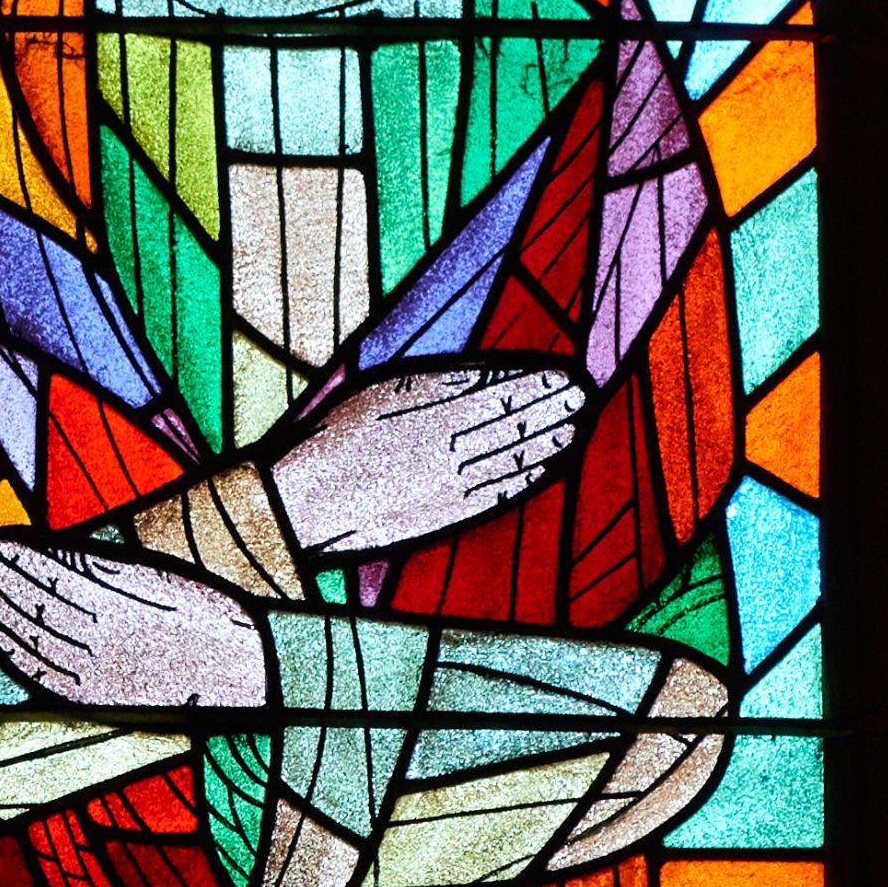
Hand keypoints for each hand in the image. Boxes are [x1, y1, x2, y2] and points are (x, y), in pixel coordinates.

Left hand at [0, 531, 267, 716]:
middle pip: (38, 607)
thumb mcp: (161, 581)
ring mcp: (97, 672)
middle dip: (2, 583)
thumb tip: (59, 552)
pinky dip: (19, 657)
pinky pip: (47, 678)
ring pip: (36, 640)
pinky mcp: (99, 698)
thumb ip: (107, 568)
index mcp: (121, 606)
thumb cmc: (207, 620)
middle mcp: (103, 640)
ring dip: (2, 615)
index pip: (52, 579)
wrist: (245, 678)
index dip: (17, 562)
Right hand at [269, 360, 585, 557]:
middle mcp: (448, 445)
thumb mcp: (382, 391)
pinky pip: (497, 492)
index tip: (565, 373)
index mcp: (430, 410)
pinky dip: (527, 477)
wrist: (305, 503)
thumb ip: (437, 383)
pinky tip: (547, 466)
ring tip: (574, 427)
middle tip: (582, 397)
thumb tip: (487, 376)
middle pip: (513, 423)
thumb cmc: (335, 437)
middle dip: (552, 409)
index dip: (537, 383)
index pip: (500, 392)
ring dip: (549, 441)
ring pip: (512, 457)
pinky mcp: (446, 513)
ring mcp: (450, 482)